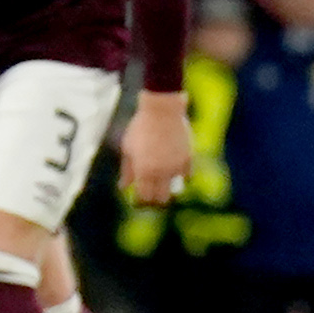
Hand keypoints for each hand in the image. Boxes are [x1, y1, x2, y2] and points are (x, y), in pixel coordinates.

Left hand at [118, 91, 192, 208]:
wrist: (162, 111)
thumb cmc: (140, 128)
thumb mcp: (128, 148)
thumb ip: (127, 170)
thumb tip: (124, 187)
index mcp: (144, 171)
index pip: (145, 197)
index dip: (142, 201)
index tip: (139, 200)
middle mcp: (161, 172)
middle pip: (161, 198)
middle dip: (155, 200)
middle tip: (150, 196)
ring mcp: (177, 166)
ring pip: (175, 189)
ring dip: (167, 189)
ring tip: (160, 185)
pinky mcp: (189, 159)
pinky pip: (186, 176)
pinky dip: (180, 177)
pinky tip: (172, 172)